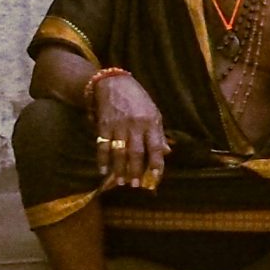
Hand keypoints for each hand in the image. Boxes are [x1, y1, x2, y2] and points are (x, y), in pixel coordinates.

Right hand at [89, 70, 167, 190]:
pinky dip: (102, 159)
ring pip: (119, 152)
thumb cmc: (138, 99)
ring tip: (120, 182)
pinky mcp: (103, 125)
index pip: (156, 146)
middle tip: (136, 185)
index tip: (156, 177)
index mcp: (151, 122)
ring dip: (119, 169)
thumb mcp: (154, 112)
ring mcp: (118, 126)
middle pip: (136, 152)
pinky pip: (102, 145)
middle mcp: (135, 125)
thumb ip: (159, 133)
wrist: (113, 83)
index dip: (156, 163)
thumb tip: (167, 153)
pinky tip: (103, 170)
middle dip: (136, 170)